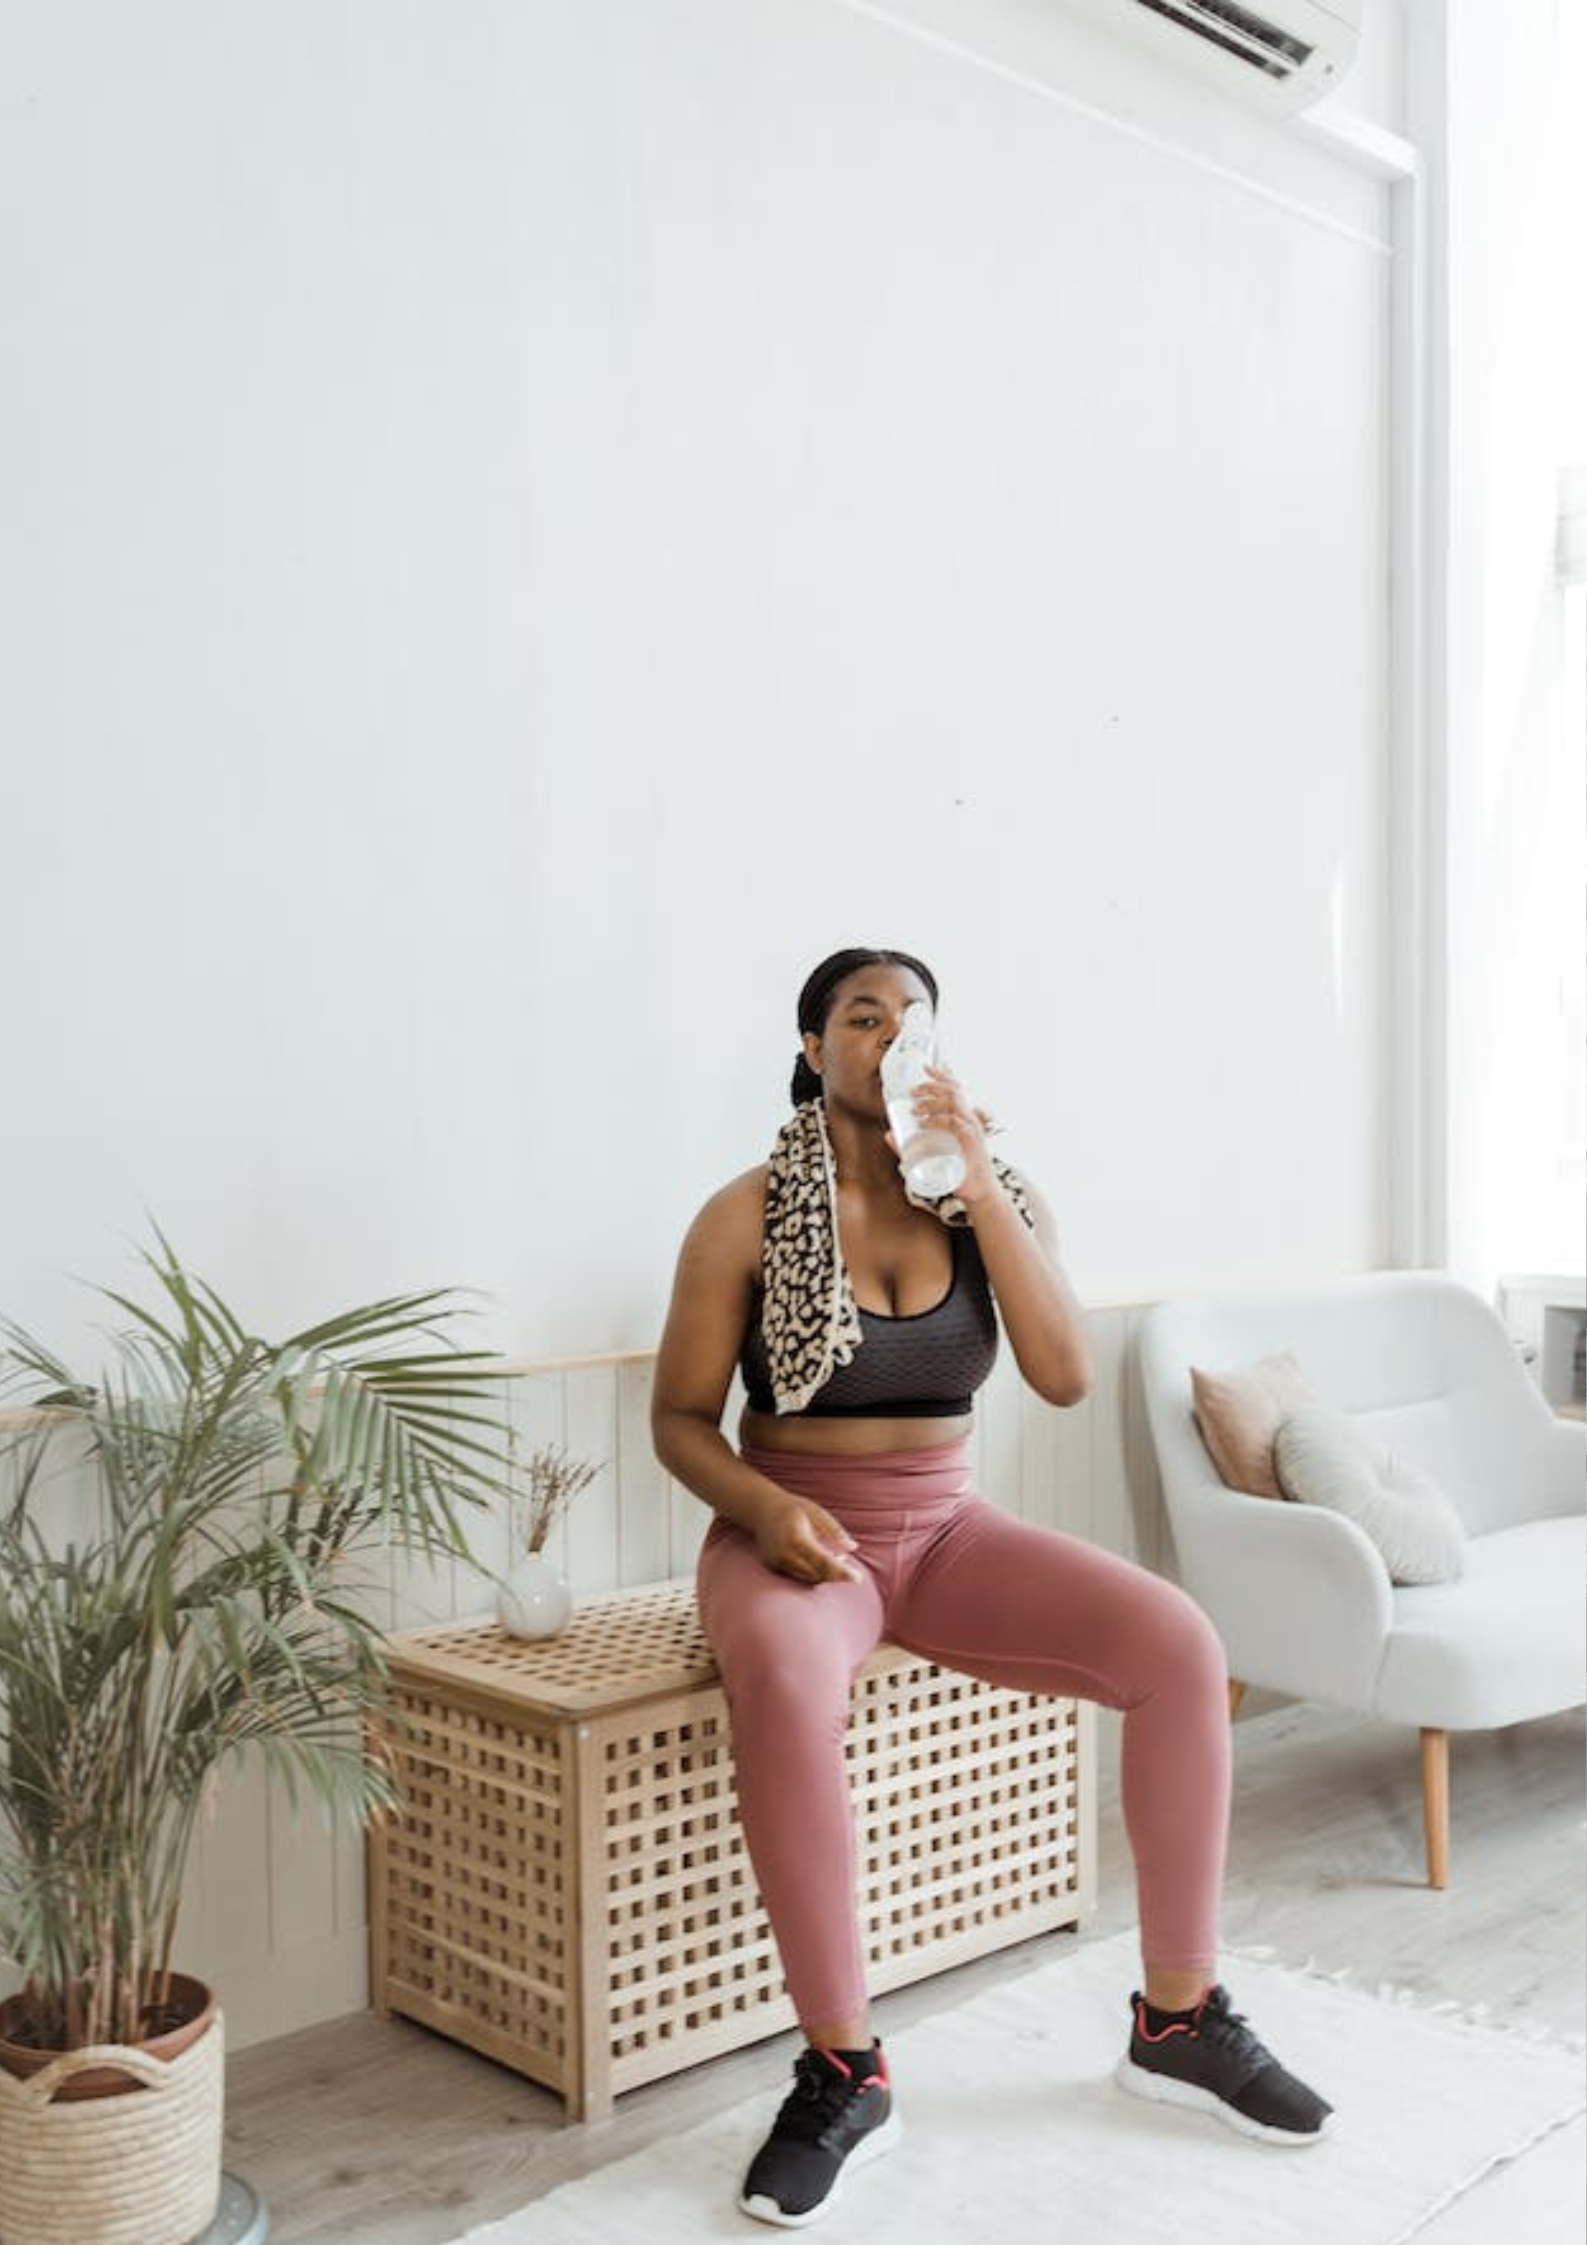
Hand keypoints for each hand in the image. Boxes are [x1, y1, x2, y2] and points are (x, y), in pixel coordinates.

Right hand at [755, 1494, 863, 1585]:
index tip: (858, 1579)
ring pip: (808, 1578)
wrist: (761, 1509)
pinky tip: (821, 1560)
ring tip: (837, 1560)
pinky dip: (812, 1573)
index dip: (843, 1572)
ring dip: (825, 1575)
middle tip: (849, 1565)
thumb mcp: (816, 1513)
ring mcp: (777, 1562)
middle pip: (817, 1575)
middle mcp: (784, 1554)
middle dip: (836, 1575)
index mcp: (797, 1539)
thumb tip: (853, 1547)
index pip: (824, 1562)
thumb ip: (834, 1531)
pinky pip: (798, 1576)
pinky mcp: (773, 1567)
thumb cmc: (793, 1508)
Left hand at [892, 1063, 998, 1203]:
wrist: (977, 1191)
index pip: (956, 1089)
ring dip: (932, 1101)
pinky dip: (938, 1120)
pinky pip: (955, 1123)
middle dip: (932, 1085)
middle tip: (913, 1090)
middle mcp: (970, 1118)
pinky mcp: (972, 1140)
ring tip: (915, 1107)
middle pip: (953, 1090)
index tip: (926, 1067)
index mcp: (964, 1117)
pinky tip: (924, 1123)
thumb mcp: (931, 1154)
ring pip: (953, 1102)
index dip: (943, 1075)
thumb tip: (889, 1134)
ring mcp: (973, 1128)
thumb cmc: (958, 1170)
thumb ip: (909, 1144)